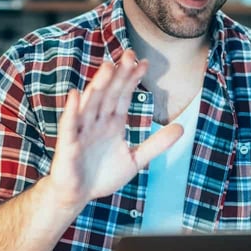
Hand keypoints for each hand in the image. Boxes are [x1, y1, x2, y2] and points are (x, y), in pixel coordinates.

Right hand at [49, 49, 182, 208]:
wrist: (77, 196)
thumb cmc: (102, 176)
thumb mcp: (135, 160)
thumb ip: (157, 144)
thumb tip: (182, 128)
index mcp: (112, 123)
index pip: (124, 96)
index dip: (133, 80)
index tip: (145, 63)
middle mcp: (97, 122)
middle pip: (109, 94)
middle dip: (119, 75)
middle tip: (130, 54)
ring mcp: (81, 131)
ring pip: (91, 104)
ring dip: (99, 85)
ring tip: (108, 66)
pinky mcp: (68, 144)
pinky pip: (69, 125)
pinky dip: (72, 111)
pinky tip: (76, 94)